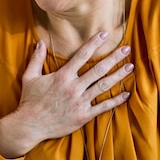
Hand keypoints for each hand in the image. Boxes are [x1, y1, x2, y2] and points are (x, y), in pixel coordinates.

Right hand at [0, 31, 133, 157]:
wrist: (30, 125)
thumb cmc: (29, 101)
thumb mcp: (30, 77)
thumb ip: (36, 59)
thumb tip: (40, 43)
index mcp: (62, 76)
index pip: (82, 55)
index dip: (94, 43)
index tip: (105, 34)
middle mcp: (73, 87)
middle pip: (98, 69)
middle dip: (114, 58)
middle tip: (126, 49)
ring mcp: (80, 102)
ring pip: (103, 86)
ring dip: (118, 76)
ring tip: (130, 67)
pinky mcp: (83, 116)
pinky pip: (102, 107)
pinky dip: (115, 101)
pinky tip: (126, 94)